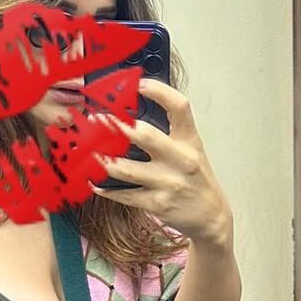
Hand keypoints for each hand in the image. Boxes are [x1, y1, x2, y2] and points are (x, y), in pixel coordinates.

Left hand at [94, 81, 232, 248]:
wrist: (211, 216)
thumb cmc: (196, 179)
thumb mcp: (192, 150)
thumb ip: (169, 132)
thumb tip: (132, 115)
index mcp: (189, 141)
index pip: (179, 107)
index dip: (158, 91)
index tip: (139, 84)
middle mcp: (181, 160)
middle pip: (146, 135)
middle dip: (116, 126)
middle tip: (97, 120)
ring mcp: (168, 183)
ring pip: (127, 169)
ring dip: (103, 160)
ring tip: (89, 151)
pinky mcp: (157, 204)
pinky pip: (124, 194)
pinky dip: (106, 188)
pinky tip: (94, 182)